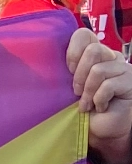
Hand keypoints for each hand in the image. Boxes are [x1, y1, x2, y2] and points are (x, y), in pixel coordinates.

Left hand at [68, 27, 131, 163]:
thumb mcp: (70, 87)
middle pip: (93, 50)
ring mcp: (122, 68)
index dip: (73, 51)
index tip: (67, 70)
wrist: (101, 128)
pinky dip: (99, 99)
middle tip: (76, 92)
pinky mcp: (129, 82)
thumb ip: (66, 71)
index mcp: (95, 53)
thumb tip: (41, 62)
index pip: (84, 34)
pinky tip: (99, 107)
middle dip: (79, 75)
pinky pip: (108, 85)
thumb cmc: (83, 107)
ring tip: (86, 103)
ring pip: (99, 70)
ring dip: (88, 91)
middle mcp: (110, 56)